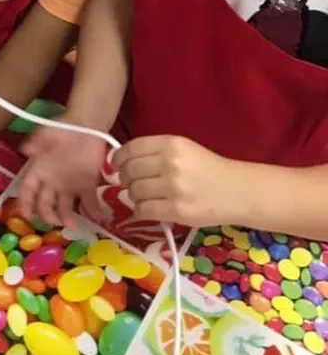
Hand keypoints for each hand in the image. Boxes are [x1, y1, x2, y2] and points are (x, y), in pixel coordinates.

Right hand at [19, 125, 106, 226]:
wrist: (88, 126)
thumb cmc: (64, 128)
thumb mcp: (47, 133)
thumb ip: (36, 142)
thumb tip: (25, 150)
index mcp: (40, 170)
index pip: (28, 190)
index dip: (25, 203)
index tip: (26, 215)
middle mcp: (52, 182)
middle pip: (45, 203)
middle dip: (46, 215)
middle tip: (52, 222)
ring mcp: (70, 185)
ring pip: (65, 207)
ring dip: (66, 218)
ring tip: (71, 224)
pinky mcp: (87, 185)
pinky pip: (88, 202)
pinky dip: (93, 211)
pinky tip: (98, 217)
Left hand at [112, 135, 243, 225]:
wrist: (238, 191)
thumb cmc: (208, 169)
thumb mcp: (184, 149)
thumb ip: (155, 152)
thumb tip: (121, 161)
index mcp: (172, 144)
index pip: (132, 148)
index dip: (119, 158)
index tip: (116, 164)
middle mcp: (171, 163)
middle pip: (130, 171)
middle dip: (124, 178)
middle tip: (129, 183)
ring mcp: (173, 188)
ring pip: (134, 192)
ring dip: (132, 196)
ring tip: (142, 196)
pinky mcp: (177, 210)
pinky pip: (143, 210)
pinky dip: (139, 211)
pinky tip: (147, 208)